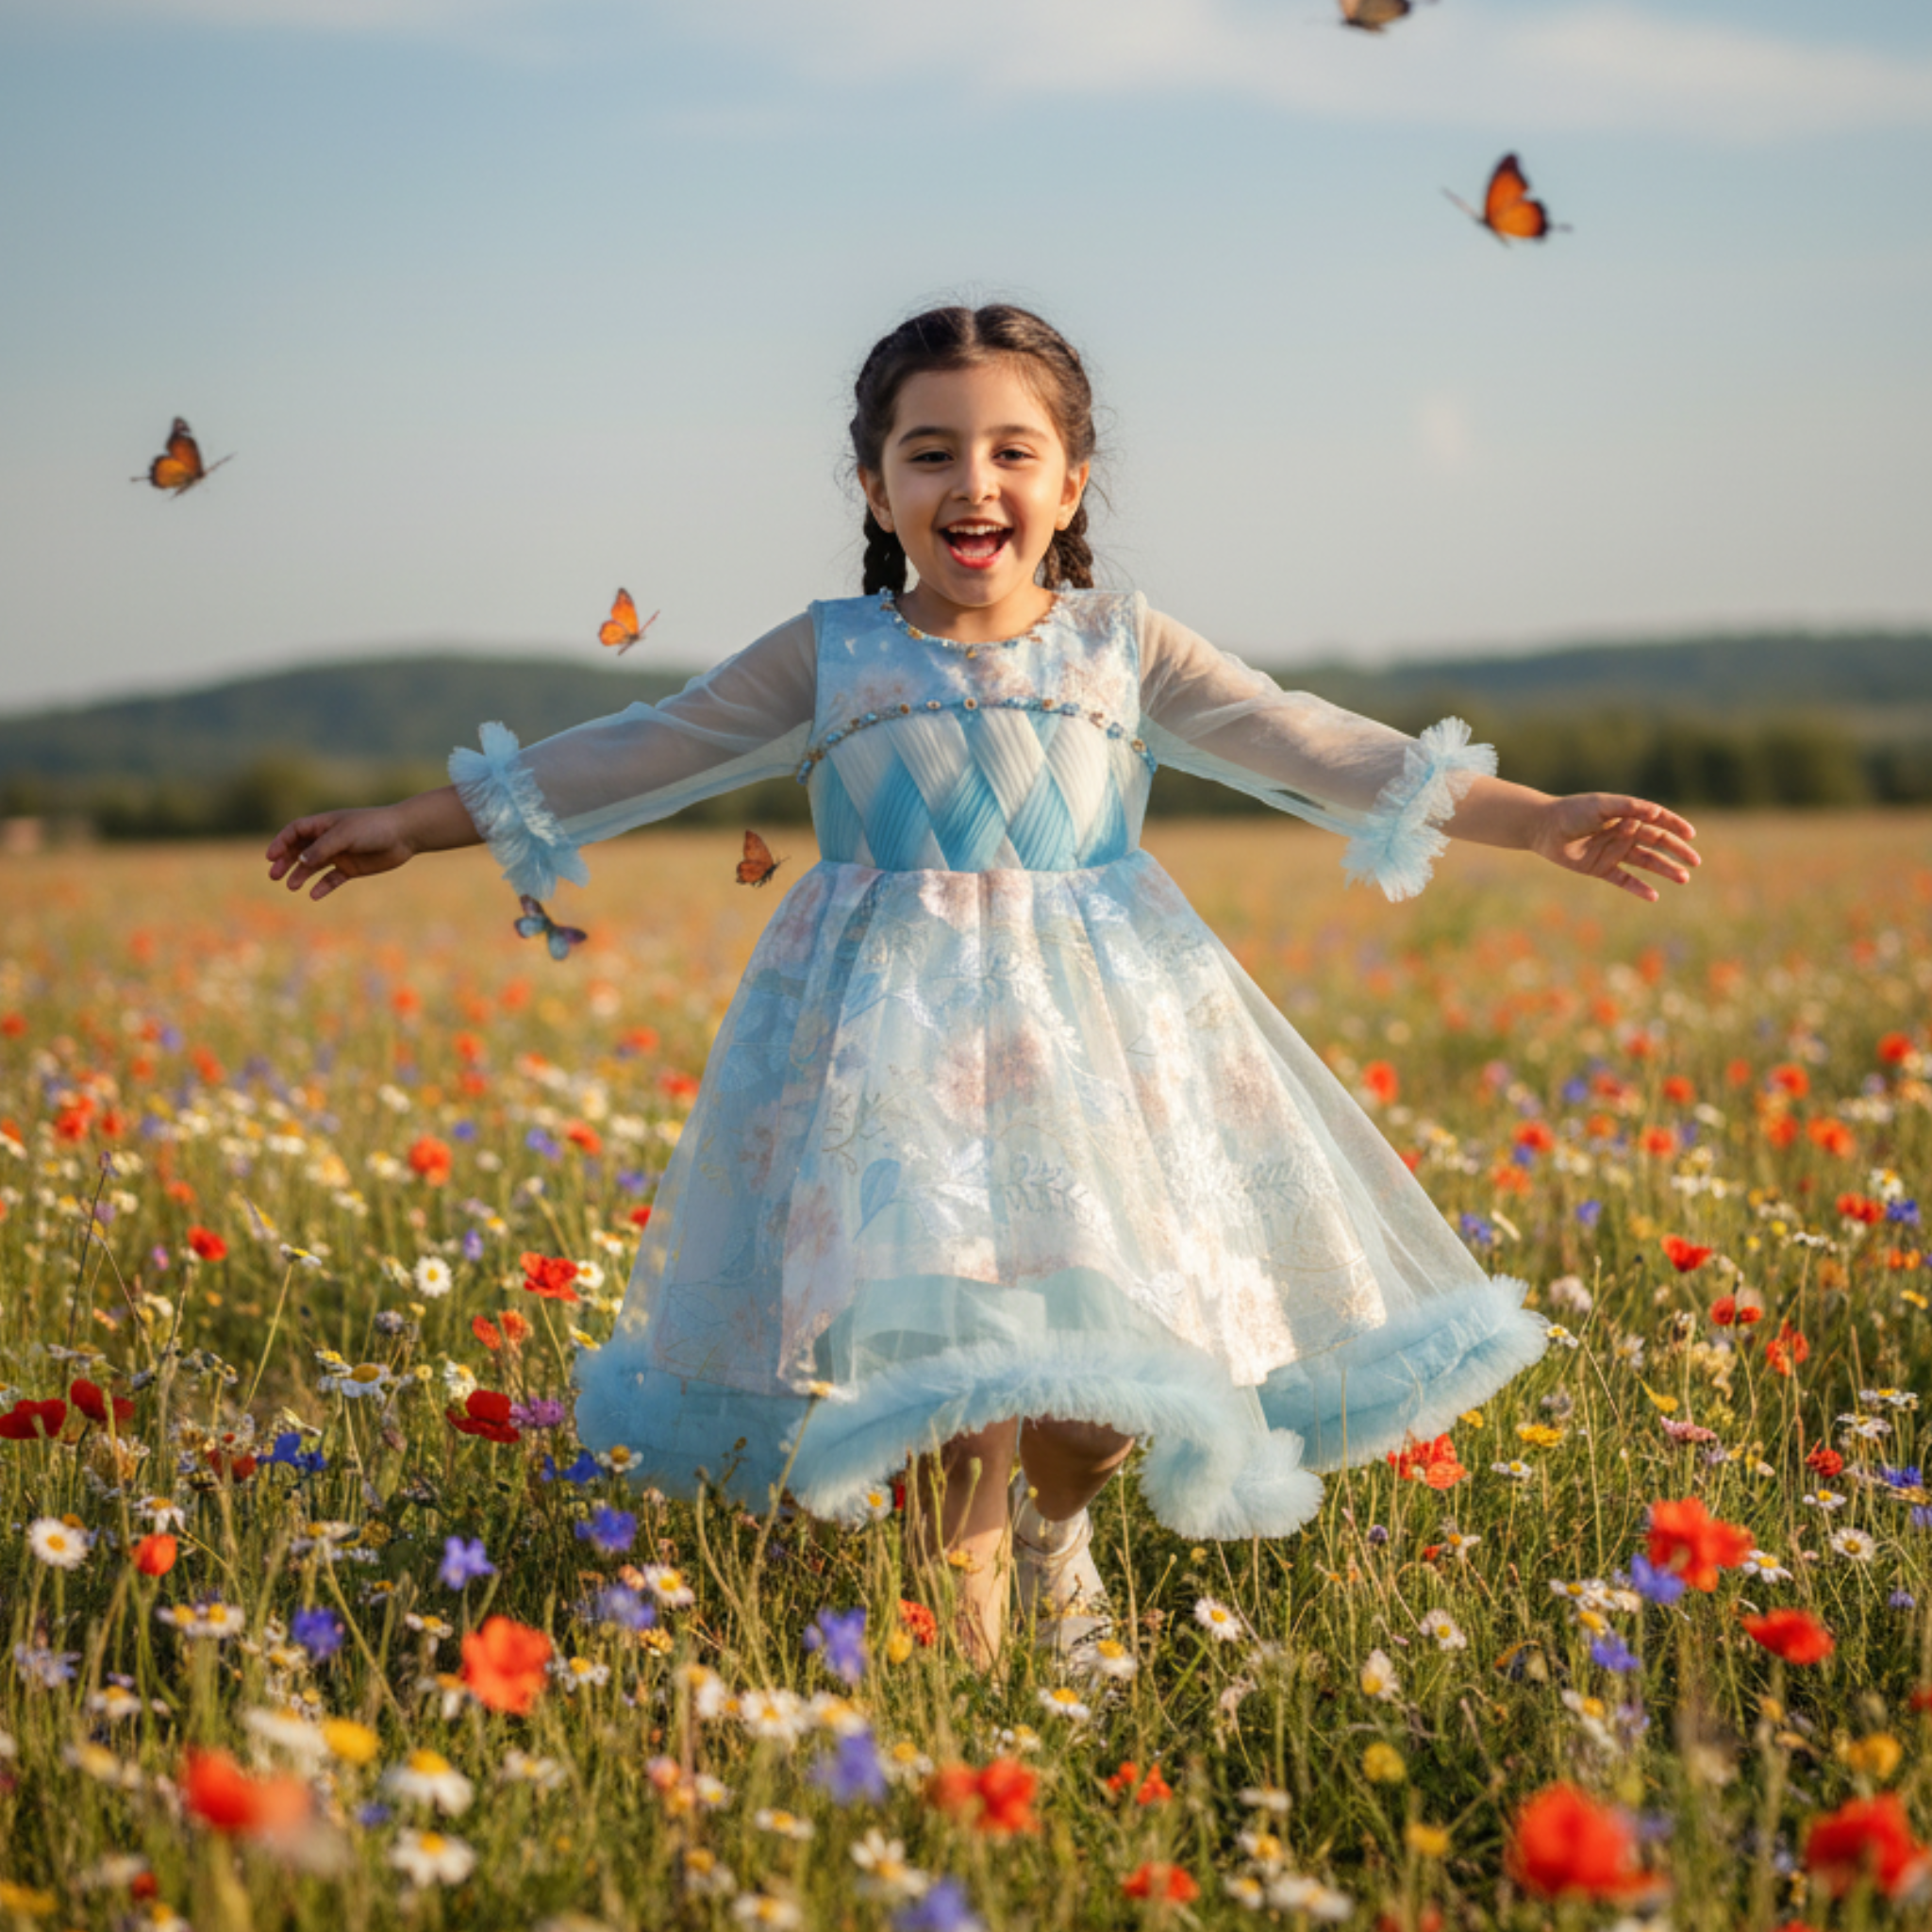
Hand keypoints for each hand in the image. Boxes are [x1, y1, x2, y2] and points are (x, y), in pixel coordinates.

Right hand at [265, 807, 415, 900]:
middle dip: (286, 861)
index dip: (281, 842)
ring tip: (292, 886)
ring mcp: (340, 854)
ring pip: (314, 866)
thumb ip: (322, 848)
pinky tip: (314, 895)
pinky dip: (322, 886)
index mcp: (325, 824)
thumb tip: (301, 860)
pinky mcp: (352, 868)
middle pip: (300, 850)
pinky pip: (332, 879)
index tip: (270, 857)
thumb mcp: (344, 835)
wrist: (404, 835)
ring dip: (301, 875)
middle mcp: (330, 839)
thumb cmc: (373, 828)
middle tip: (274, 875)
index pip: (295, 831)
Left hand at [1529, 793, 1699, 902]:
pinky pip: (1624, 880)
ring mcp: (1613, 852)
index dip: (1675, 826)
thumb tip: (1656, 813)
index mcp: (1626, 814)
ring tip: (1683, 878)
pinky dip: (1639, 888)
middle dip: (1677, 852)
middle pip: (1657, 843)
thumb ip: (1627, 807)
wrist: (1543, 829)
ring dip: (1664, 869)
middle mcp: (1623, 833)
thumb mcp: (1600, 805)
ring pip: (1646, 862)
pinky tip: (1654, 896)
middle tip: (1695, 862)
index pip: (1657, 820)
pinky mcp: (1601, 868)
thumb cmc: (1572, 811)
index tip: (1690, 834)